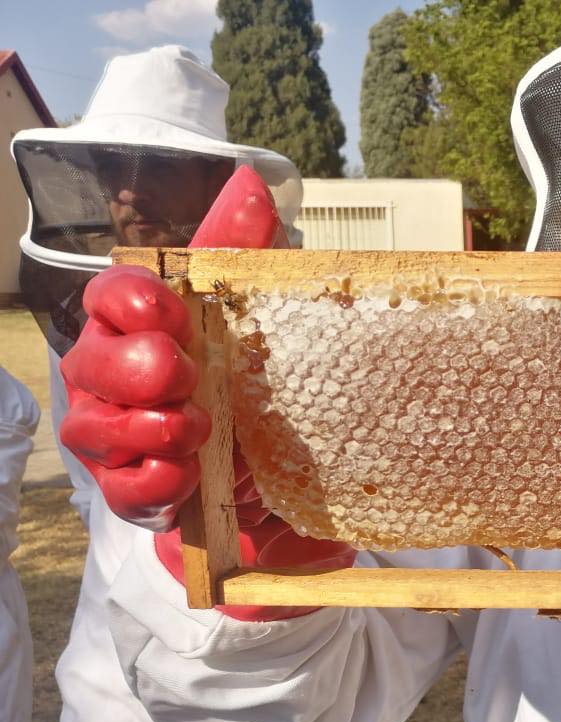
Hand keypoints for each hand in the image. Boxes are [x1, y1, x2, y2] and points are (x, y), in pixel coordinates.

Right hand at [62, 165, 354, 618]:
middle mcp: (109, 375)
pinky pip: (122, 493)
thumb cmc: (240, 365)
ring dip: (144, 428)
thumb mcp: (247, 304)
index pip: (108, 296)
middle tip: (184, 372)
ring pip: (94, 431)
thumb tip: (251, 182)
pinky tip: (184, 475)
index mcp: (135, 323)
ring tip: (193, 427)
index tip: (167, 308)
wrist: (262, 454)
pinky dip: (152, 484)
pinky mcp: (133, 488)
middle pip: (91, 363)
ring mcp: (114, 435)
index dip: (130, 300)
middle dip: (135, 367)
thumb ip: (240, 246)